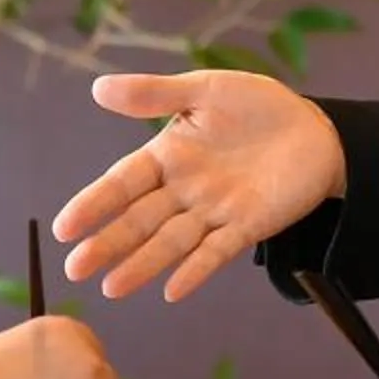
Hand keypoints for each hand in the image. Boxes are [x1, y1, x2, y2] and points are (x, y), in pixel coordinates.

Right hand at [53, 70, 346, 300]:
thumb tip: (98, 88)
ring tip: (112, 288)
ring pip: (172, 241)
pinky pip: (217, 250)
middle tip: (75, 270)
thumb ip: (154, 94)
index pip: (122, 183)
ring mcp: (214, 211)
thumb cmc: (256, 106)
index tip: (64, 228)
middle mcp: (185, 189)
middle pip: (139, 220)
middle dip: (107, 244)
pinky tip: (172, 290)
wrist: (315, 129)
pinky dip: (196, 270)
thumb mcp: (205, 90)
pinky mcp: (248, 225)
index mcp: (168, 155)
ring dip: (143, 264)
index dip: (94, 204)